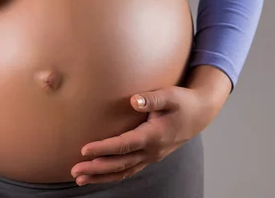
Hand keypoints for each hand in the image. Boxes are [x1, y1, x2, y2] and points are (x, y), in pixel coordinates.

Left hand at [71, 67, 230, 185]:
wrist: (199, 114)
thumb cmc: (182, 102)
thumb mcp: (170, 95)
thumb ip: (152, 98)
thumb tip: (134, 100)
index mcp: (154, 136)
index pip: (124, 145)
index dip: (104, 148)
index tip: (84, 150)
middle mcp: (152, 151)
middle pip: (120, 164)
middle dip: (96, 168)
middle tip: (75, 170)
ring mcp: (151, 157)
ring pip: (123, 171)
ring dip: (101, 176)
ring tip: (79, 178)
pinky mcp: (149, 157)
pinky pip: (128, 170)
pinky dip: (111, 175)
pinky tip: (97, 175)